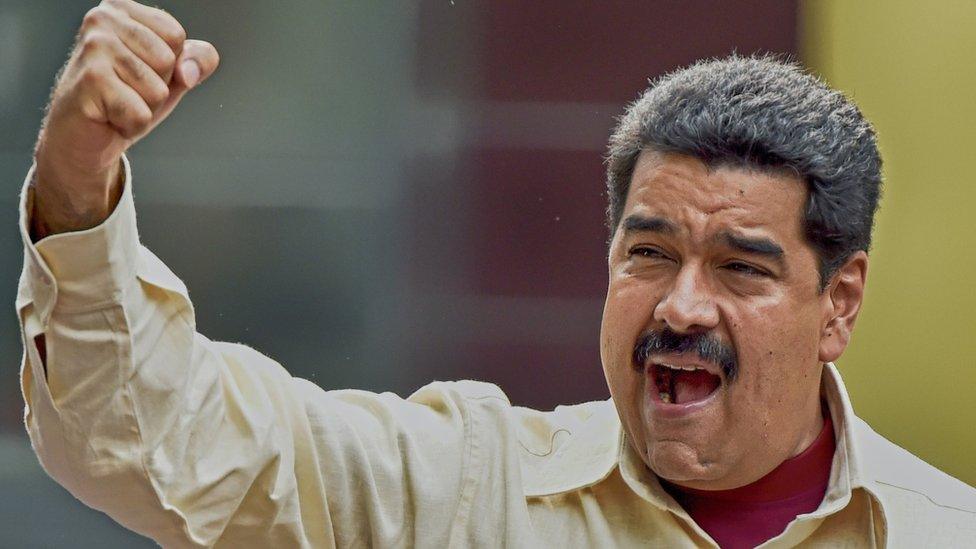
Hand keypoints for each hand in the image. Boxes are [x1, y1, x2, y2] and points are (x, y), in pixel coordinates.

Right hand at [31, 0, 218, 239]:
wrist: (83, 146)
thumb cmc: (123, 106)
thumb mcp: (170, 82)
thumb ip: (196, 62)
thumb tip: (199, 62)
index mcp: (123, 12)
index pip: (180, 38)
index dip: (172, 69)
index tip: (144, 79)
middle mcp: (103, 20)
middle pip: (171, 61)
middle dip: (158, 90)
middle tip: (127, 98)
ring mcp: (92, 49)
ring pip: (157, 86)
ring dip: (143, 108)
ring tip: (117, 108)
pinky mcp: (88, 82)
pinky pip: (142, 110)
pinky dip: (133, 125)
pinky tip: (107, 120)